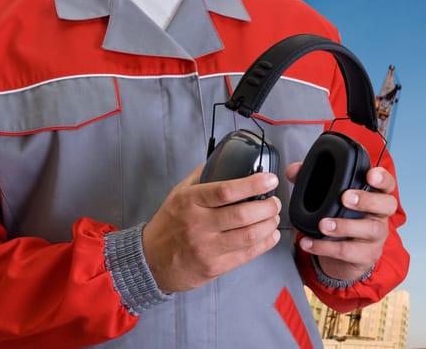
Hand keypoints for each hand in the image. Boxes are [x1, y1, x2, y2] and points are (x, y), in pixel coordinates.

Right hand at [142, 165, 281, 293]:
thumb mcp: (178, 194)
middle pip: (243, 215)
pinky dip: (265, 243)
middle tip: (275, 202)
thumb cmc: (169, 225)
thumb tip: (226, 159)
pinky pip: (248, 254)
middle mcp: (198, 225)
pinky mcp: (215, 267)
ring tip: (274, 217)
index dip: (253, 184)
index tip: (270, 180)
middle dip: (268, 207)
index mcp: (190, 202)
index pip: (226, 191)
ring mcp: (207, 248)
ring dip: (269, 225)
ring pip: (249, 235)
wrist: (150, 262)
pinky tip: (271, 235)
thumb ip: (202, 177)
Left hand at [287, 163, 396, 280]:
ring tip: (323, 224)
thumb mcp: (330, 198)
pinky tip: (308, 242)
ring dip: (344, 226)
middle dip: (366, 200)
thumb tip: (294, 171)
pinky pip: (348, 251)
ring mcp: (376, 236)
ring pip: (369, 229)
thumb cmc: (342, 219)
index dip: (382, 178)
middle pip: (387, 204)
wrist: (347, 256)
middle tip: (345, 198)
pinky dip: (324, 247)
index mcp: (374, 196)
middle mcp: (380, 215)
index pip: (387, 184)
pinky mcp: (366, 255)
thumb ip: (312, 180)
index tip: (370, 175)